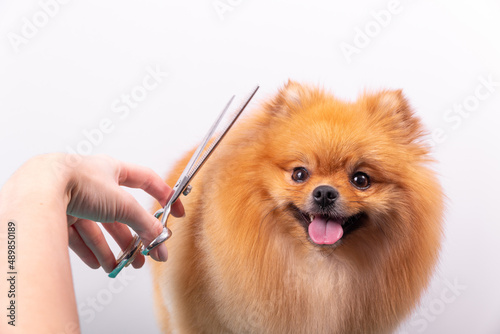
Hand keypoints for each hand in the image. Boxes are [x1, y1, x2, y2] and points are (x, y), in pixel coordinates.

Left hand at [63, 155, 183, 271]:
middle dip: (134, 236)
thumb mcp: (122, 203)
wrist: (39, 189)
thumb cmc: (78, 181)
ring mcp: (76, 199)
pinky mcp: (59, 214)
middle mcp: (95, 184)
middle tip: (145, 253)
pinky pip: (79, 236)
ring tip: (121, 266)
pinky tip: (99, 263)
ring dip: (112, 249)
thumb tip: (160, 238)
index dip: (163, 195)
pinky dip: (90, 251)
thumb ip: (144, 222)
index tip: (175, 211)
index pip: (146, 180)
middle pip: (121, 213)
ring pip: (99, 228)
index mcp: (113, 171)